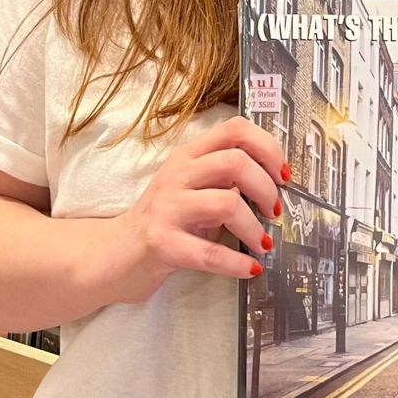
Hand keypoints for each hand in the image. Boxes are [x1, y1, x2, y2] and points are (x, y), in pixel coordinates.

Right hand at [106, 117, 280, 304]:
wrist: (114, 254)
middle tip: (274, 210)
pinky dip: (237, 263)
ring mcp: (167, 208)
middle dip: (266, 188)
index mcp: (188, 157)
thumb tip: (273, 184)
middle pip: (235, 162)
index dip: (267, 148)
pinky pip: (209, 253)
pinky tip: (251, 268)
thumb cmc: (162, 221)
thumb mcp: (191, 188)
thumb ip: (223, 179)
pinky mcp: (162, 243)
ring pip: (227, 203)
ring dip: (254, 228)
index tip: (282, 174)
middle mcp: (177, 176)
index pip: (235, 129)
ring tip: (262, 243)